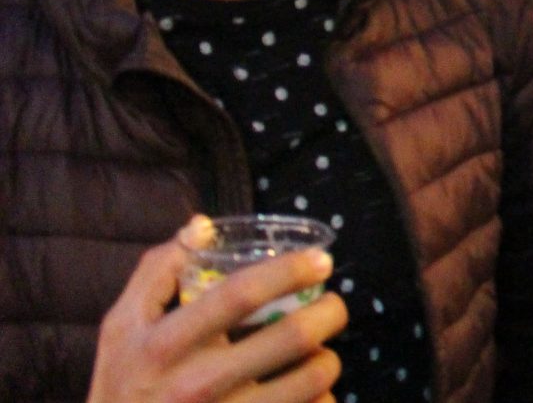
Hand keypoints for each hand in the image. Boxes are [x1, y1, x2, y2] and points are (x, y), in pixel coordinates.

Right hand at [88, 217, 347, 402]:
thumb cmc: (121, 385)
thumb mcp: (121, 327)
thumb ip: (157, 271)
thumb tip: (202, 225)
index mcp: (164, 345)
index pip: (239, 294)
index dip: (289, 270)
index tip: (321, 260)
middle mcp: (195, 385)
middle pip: (292, 336)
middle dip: (329, 312)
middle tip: (332, 306)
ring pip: (311, 380)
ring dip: (327, 360)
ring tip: (320, 353)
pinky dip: (321, 402)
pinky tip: (310, 395)